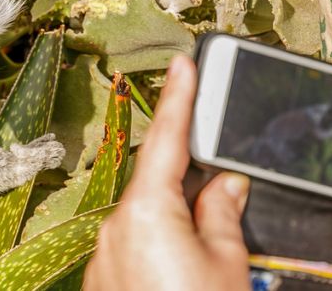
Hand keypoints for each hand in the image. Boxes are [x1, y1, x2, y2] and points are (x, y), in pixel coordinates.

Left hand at [84, 55, 250, 289]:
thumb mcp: (228, 264)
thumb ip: (222, 211)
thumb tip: (225, 183)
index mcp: (148, 211)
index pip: (168, 138)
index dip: (180, 97)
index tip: (184, 63)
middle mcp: (116, 228)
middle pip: (158, 185)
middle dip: (190, 186)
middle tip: (224, 193)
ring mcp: (104, 258)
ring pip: (147, 221)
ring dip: (176, 225)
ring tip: (210, 258)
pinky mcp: (103, 283)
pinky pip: (134, 249)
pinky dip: (159, 250)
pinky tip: (183, 274)